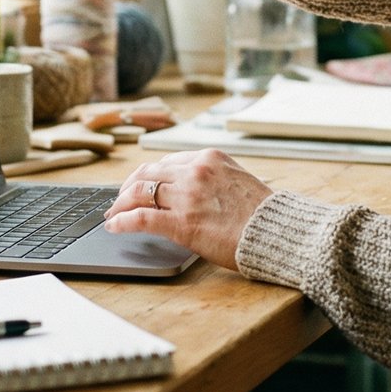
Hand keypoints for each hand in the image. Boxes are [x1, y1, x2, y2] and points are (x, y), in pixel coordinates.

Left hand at [103, 149, 272, 270]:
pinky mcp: (183, 223)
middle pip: (147, 173)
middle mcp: (196, 171)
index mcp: (209, 158)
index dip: (148, 176)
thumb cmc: (263, 214)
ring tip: (113, 214)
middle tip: (119, 200)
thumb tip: (191, 191)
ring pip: (140, 192)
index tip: (140, 185)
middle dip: (128, 187)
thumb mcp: (237, 181)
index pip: (167, 162)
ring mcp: (188, 196)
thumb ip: (213, 179)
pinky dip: (122, 221)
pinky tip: (114, 226)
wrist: (277, 232)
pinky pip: (141, 218)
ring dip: (121, 203)